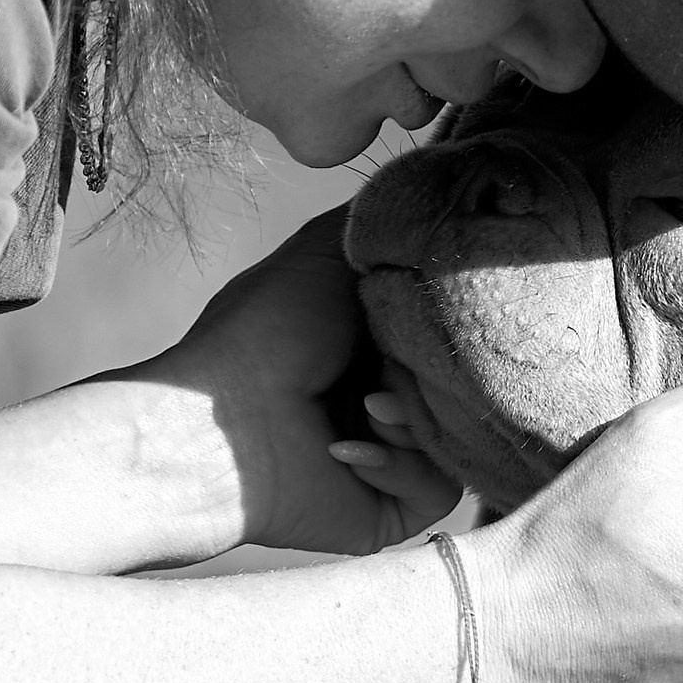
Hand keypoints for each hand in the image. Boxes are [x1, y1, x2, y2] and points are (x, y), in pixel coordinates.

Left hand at [136, 210, 461, 554]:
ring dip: (414, 416)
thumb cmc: (263, 333)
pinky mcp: (392, 511)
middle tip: (389, 363)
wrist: (214, 425)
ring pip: (459, 437)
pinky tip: (345, 447)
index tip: (443, 304)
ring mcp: (396, 458)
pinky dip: (398, 463)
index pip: (456, 331)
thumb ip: (384, 220)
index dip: (454, 318)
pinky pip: (437, 490)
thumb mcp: (328, 251)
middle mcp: (393, 399)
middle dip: (433, 369)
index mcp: (381, 343)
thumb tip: (440, 171)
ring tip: (364, 405)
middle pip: (467, 384)